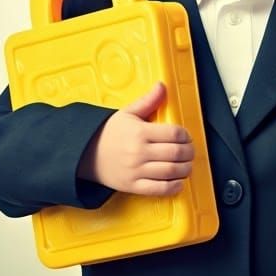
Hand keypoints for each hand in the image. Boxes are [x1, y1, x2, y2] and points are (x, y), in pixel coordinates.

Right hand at [76, 81, 194, 195]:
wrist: (86, 153)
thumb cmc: (109, 133)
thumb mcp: (127, 113)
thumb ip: (148, 100)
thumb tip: (162, 86)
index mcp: (139, 132)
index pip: (174, 133)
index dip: (185, 135)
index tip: (186, 136)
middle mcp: (138, 152)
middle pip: (176, 153)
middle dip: (189, 152)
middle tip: (190, 151)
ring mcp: (136, 170)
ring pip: (171, 171)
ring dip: (185, 169)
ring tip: (186, 165)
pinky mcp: (133, 186)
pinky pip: (160, 189)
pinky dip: (174, 187)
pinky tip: (178, 181)